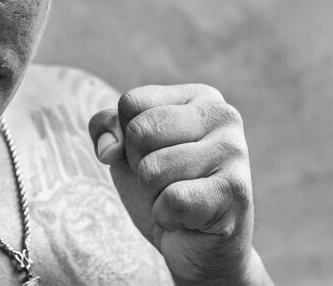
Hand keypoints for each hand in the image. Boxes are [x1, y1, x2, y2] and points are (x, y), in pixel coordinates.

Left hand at [88, 84, 271, 284]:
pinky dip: (166, 215)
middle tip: (165, 180)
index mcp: (199, 96)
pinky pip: (172, 199)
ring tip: (177, 196)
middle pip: (139, 131)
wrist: (200, 246)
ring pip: (152, 168)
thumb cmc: (164, 186)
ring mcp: (233, 152)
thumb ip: (107, 126)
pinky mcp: (235, 191)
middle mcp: (223, 115)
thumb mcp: (127, 148)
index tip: (152, 154)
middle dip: (139, 165)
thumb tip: (108, 148)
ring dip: (153, 193)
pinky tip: (187, 218)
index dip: (125, 136)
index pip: (130, 102)